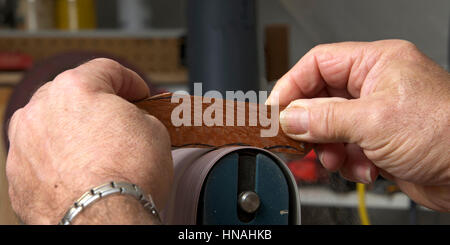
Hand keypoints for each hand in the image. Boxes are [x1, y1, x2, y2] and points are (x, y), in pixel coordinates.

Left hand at [6, 58, 173, 223]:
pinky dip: (59, 157)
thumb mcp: (153, 130)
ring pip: (51, 123)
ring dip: (74, 129)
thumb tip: (133, 118)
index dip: (130, 80)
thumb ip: (136, 113)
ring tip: (97, 148)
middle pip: (72, 93)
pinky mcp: (18, 174)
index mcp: (75, 89)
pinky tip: (80, 170)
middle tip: (119, 119)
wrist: (104, 220)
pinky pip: (41, 154)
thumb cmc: (127, 178)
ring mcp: (24, 143)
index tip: (138, 93)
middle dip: (97, 103)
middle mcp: (41, 110)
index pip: (105, 70)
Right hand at [268, 40, 449, 211]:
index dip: (293, 85)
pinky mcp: (379, 141)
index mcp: (376, 63)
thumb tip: (291, 117)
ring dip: (330, 148)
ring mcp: (376, 115)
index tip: (277, 108)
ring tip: (339, 159)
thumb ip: (325, 118)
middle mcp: (375, 86)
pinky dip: (348, 162)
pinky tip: (365, 168)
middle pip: (321, 99)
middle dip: (312, 124)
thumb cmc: (447, 133)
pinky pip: (345, 148)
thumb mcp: (374, 121)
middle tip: (301, 139)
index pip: (318, 64)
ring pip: (330, 127)